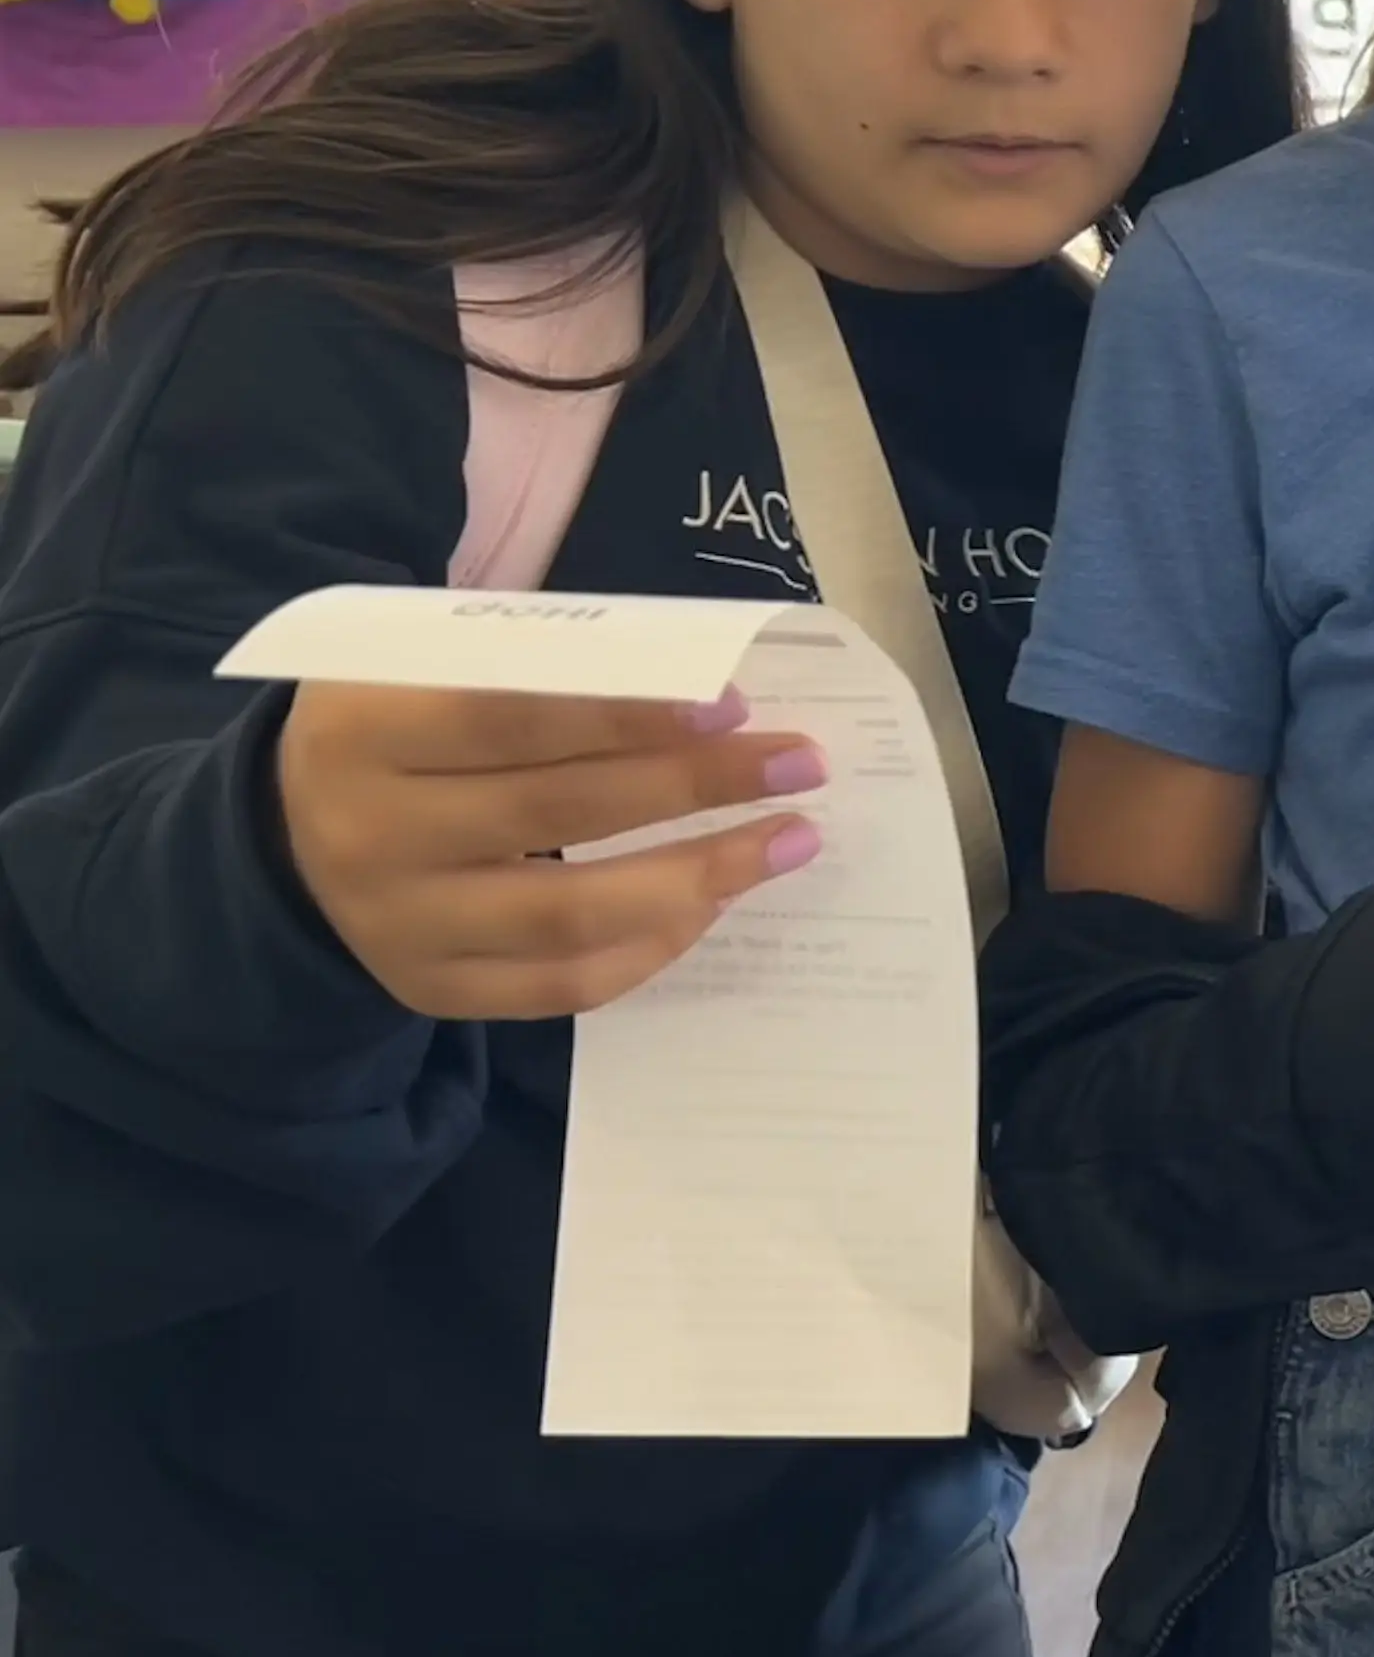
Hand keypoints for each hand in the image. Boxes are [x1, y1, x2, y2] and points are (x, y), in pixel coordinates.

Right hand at [277, 682, 826, 1022]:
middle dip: (696, 785)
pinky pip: (560, 985)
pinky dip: (650, 947)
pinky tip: (714, 903)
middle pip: (557, 812)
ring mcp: (398, 926)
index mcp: (364, 729)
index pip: (511, 717)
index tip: (735, 703)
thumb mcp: (433, 667)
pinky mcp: (431, 989)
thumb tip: (704, 686)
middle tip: (800, 763)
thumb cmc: (402, 723)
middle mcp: (371, 835)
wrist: (289, 834)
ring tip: (789, 840)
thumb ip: (543, 669)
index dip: (626, 712)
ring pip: (568, 915)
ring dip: (698, 877)